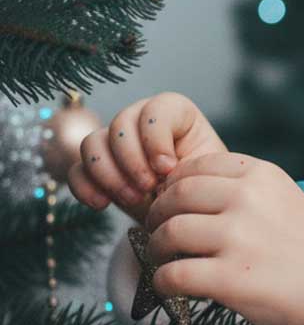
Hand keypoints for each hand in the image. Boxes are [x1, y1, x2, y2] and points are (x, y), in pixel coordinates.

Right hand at [67, 92, 227, 225]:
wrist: (188, 215)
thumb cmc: (203, 189)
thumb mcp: (206, 175)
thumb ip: (189, 165)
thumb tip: (163, 170)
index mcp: (176, 114)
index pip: (156, 109)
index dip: (156, 138)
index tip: (168, 168)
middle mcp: (141, 121)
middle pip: (120, 124)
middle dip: (132, 160)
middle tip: (148, 188)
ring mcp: (115, 143)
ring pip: (92, 143)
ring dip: (109, 174)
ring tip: (133, 199)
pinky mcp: (97, 169)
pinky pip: (76, 170)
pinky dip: (85, 187)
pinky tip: (102, 204)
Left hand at [143, 151, 303, 324]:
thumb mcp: (287, 201)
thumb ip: (245, 191)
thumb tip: (184, 193)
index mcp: (263, 175)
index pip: (197, 166)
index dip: (174, 185)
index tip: (172, 203)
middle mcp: (248, 199)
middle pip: (176, 196)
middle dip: (158, 215)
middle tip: (157, 232)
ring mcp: (238, 238)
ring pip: (169, 233)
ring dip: (157, 249)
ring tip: (165, 260)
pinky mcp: (229, 278)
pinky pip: (172, 275)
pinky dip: (163, 283)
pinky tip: (170, 287)